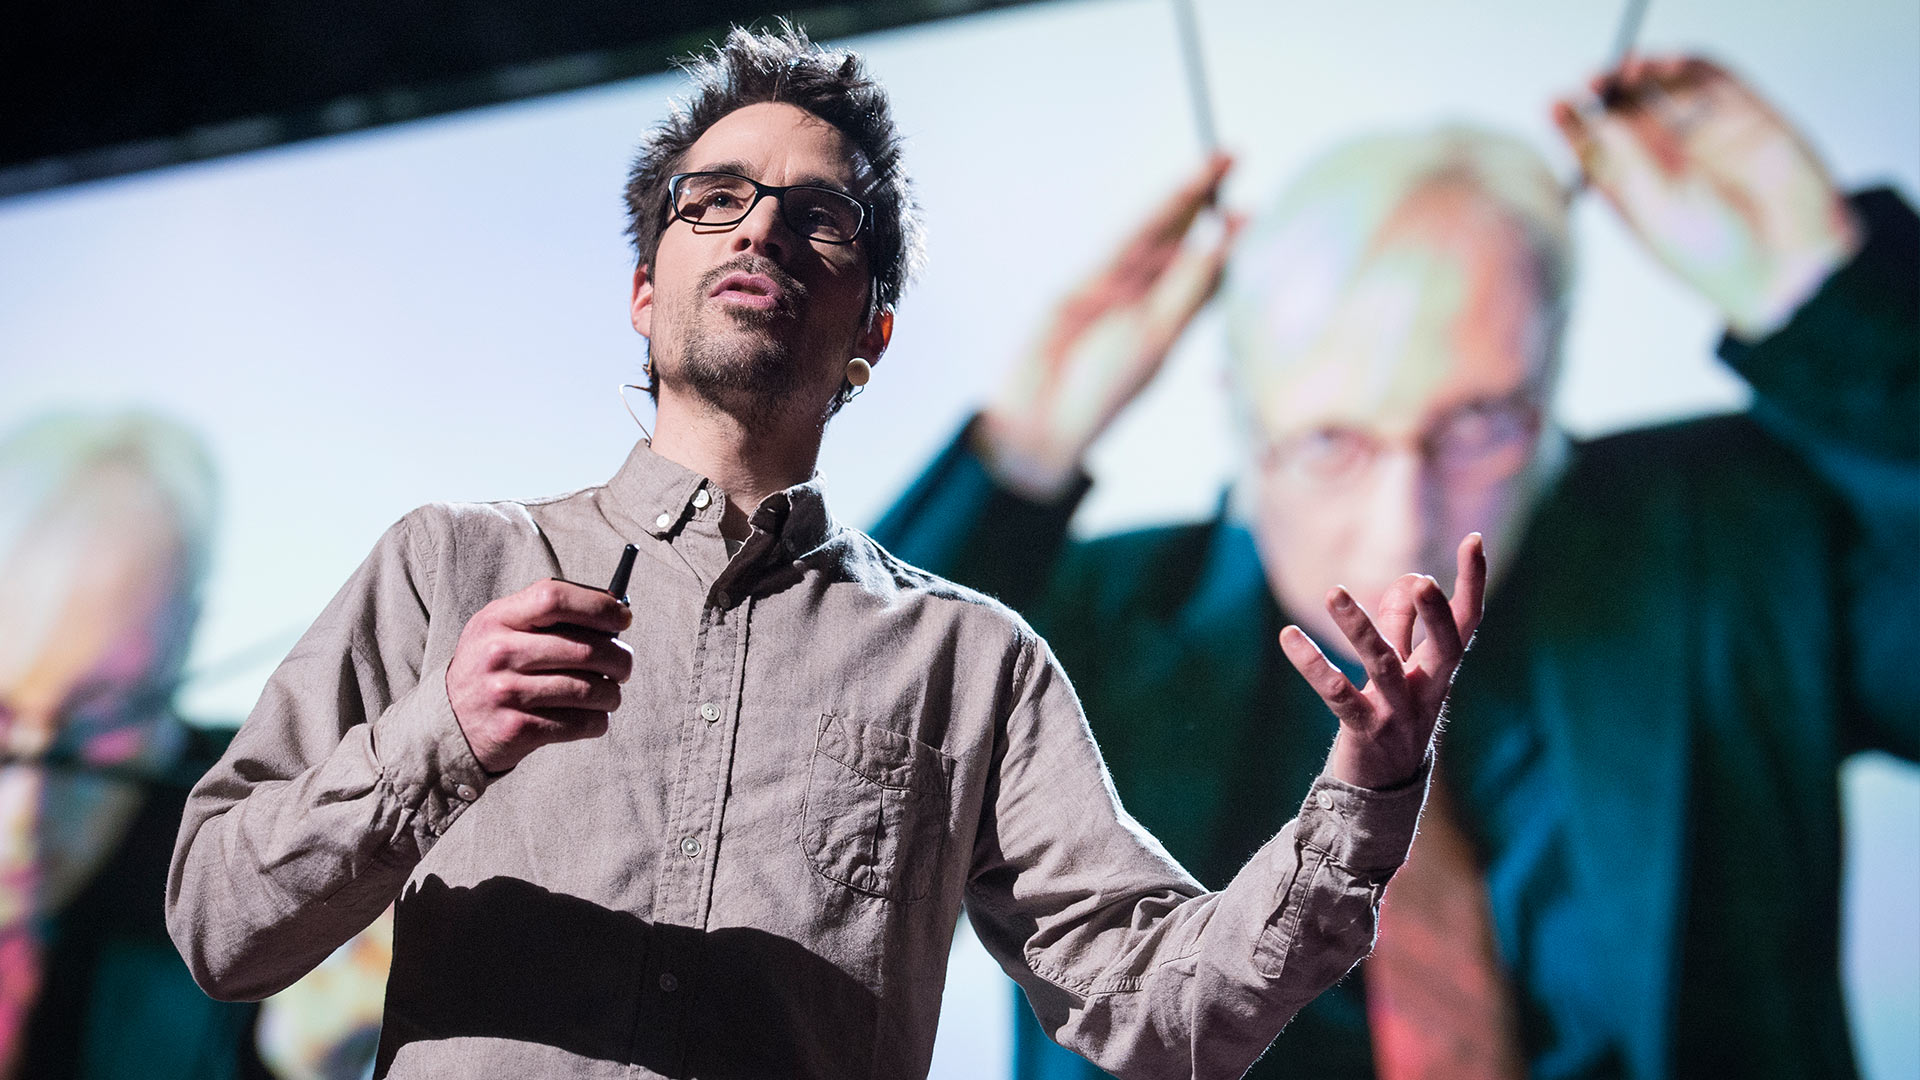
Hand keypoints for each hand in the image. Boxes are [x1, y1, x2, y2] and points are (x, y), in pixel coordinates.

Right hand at [446, 579, 633, 772]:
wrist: (447, 724)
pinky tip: (594, 716)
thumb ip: (547, 615)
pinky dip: (599, 721)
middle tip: (624, 666)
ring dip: (613, 694)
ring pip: (590, 690)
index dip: (599, 606)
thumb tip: (615, 610)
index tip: (623, 619)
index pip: (554, 598)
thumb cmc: (491, 668)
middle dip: (620, 659)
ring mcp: (506, 694)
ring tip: (610, 694)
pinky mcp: (517, 730)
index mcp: (497, 619)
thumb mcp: (500, 628)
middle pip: (584, 649)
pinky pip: (580, 723)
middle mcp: (498, 653)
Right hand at [977, 153, 1243, 497]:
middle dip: (1207, 200)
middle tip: (1234, 158)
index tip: (1260, 209)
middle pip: (1183, 240)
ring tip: (1212, 163)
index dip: (1233, 239)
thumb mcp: (1158, 336)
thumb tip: (1228, 244)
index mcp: (1174, 324)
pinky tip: (1177, 193)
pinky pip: (1126, 240)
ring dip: (1182, 197)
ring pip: (1155, 232)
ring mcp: (1116, 290)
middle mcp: (1148, 302)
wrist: (1043, 414)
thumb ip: (1191, 288)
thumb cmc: (1104, 391)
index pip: (1210, 272)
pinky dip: (1152, 216)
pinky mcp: (1086, 281)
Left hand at [1282, 534, 1486, 790]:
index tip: (1474, 538)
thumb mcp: (1404, 670)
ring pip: (1383, 666)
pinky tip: (1289, 636)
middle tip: (1423, 581)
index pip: (1467, 621)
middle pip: (1445, 649)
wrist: (1381, 790)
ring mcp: (1398, 713)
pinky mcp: (1363, 731)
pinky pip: (1337, 695)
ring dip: (1361, 628)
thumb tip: (1408, 577)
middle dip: (1436, 616)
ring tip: (1334, 593)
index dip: (1474, 582)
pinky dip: (1313, 664)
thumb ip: (1404, 626)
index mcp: (1440, 670)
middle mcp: (1427, 689)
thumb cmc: (1395, 717)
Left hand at [1553, 55, 1859, 340]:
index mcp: (1631, 188)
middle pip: (1624, 108)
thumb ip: (1628, 159)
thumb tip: (1596, 116)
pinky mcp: (1744, 116)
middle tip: (1595, 79)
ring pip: (1665, 88)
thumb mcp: (1658, 208)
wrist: (1787, 266)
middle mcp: (1665, 159)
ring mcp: (1704, 136)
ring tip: (1632, 69)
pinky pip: (1711, 78)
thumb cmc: (1715, 257)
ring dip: (1645, 71)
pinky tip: (1672, 62)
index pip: (1592, 146)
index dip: (1571, 122)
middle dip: (1606, 89)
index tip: (1554, 103)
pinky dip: (1690, 63)